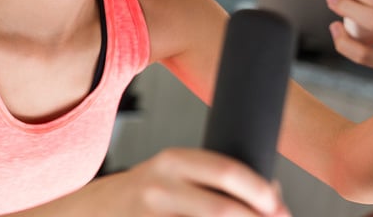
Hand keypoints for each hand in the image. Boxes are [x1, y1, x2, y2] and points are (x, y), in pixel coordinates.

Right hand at [93, 148, 289, 215]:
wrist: (93, 211)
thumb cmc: (144, 195)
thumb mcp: (175, 175)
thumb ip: (215, 179)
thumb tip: (273, 193)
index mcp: (173, 161)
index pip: (227, 171)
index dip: (260, 191)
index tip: (280, 207)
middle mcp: (160, 186)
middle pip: (221, 208)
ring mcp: (151, 214)